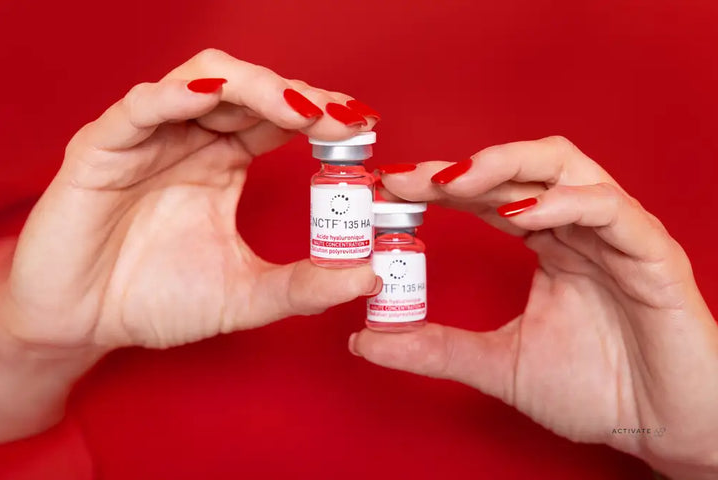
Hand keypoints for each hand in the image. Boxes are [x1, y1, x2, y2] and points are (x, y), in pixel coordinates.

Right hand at [0, 49, 379, 439]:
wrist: (82, 325)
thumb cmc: (156, 301)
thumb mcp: (245, 296)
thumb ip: (303, 287)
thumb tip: (370, 278)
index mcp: (223, 163)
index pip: (279, 121)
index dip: (321, 116)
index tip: (364, 129)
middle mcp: (191, 140)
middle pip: (251, 91)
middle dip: (300, 97)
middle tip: (341, 118)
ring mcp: (150, 138)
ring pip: (204, 82)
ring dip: (255, 87)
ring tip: (298, 110)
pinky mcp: (104, 146)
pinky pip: (141, 106)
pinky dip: (178, 96)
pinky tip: (214, 100)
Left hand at [351, 137, 717, 478]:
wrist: (663, 428)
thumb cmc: (596, 391)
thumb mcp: (500, 364)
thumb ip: (437, 348)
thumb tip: (366, 339)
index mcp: (549, 244)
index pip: (489, 196)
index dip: (441, 186)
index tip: (391, 188)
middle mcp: (578, 228)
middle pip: (522, 167)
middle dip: (465, 167)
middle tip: (412, 178)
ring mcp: (616, 234)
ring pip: (566, 169)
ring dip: (508, 167)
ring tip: (457, 182)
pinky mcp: (652, 252)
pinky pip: (609, 209)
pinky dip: (563, 204)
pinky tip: (520, 216)